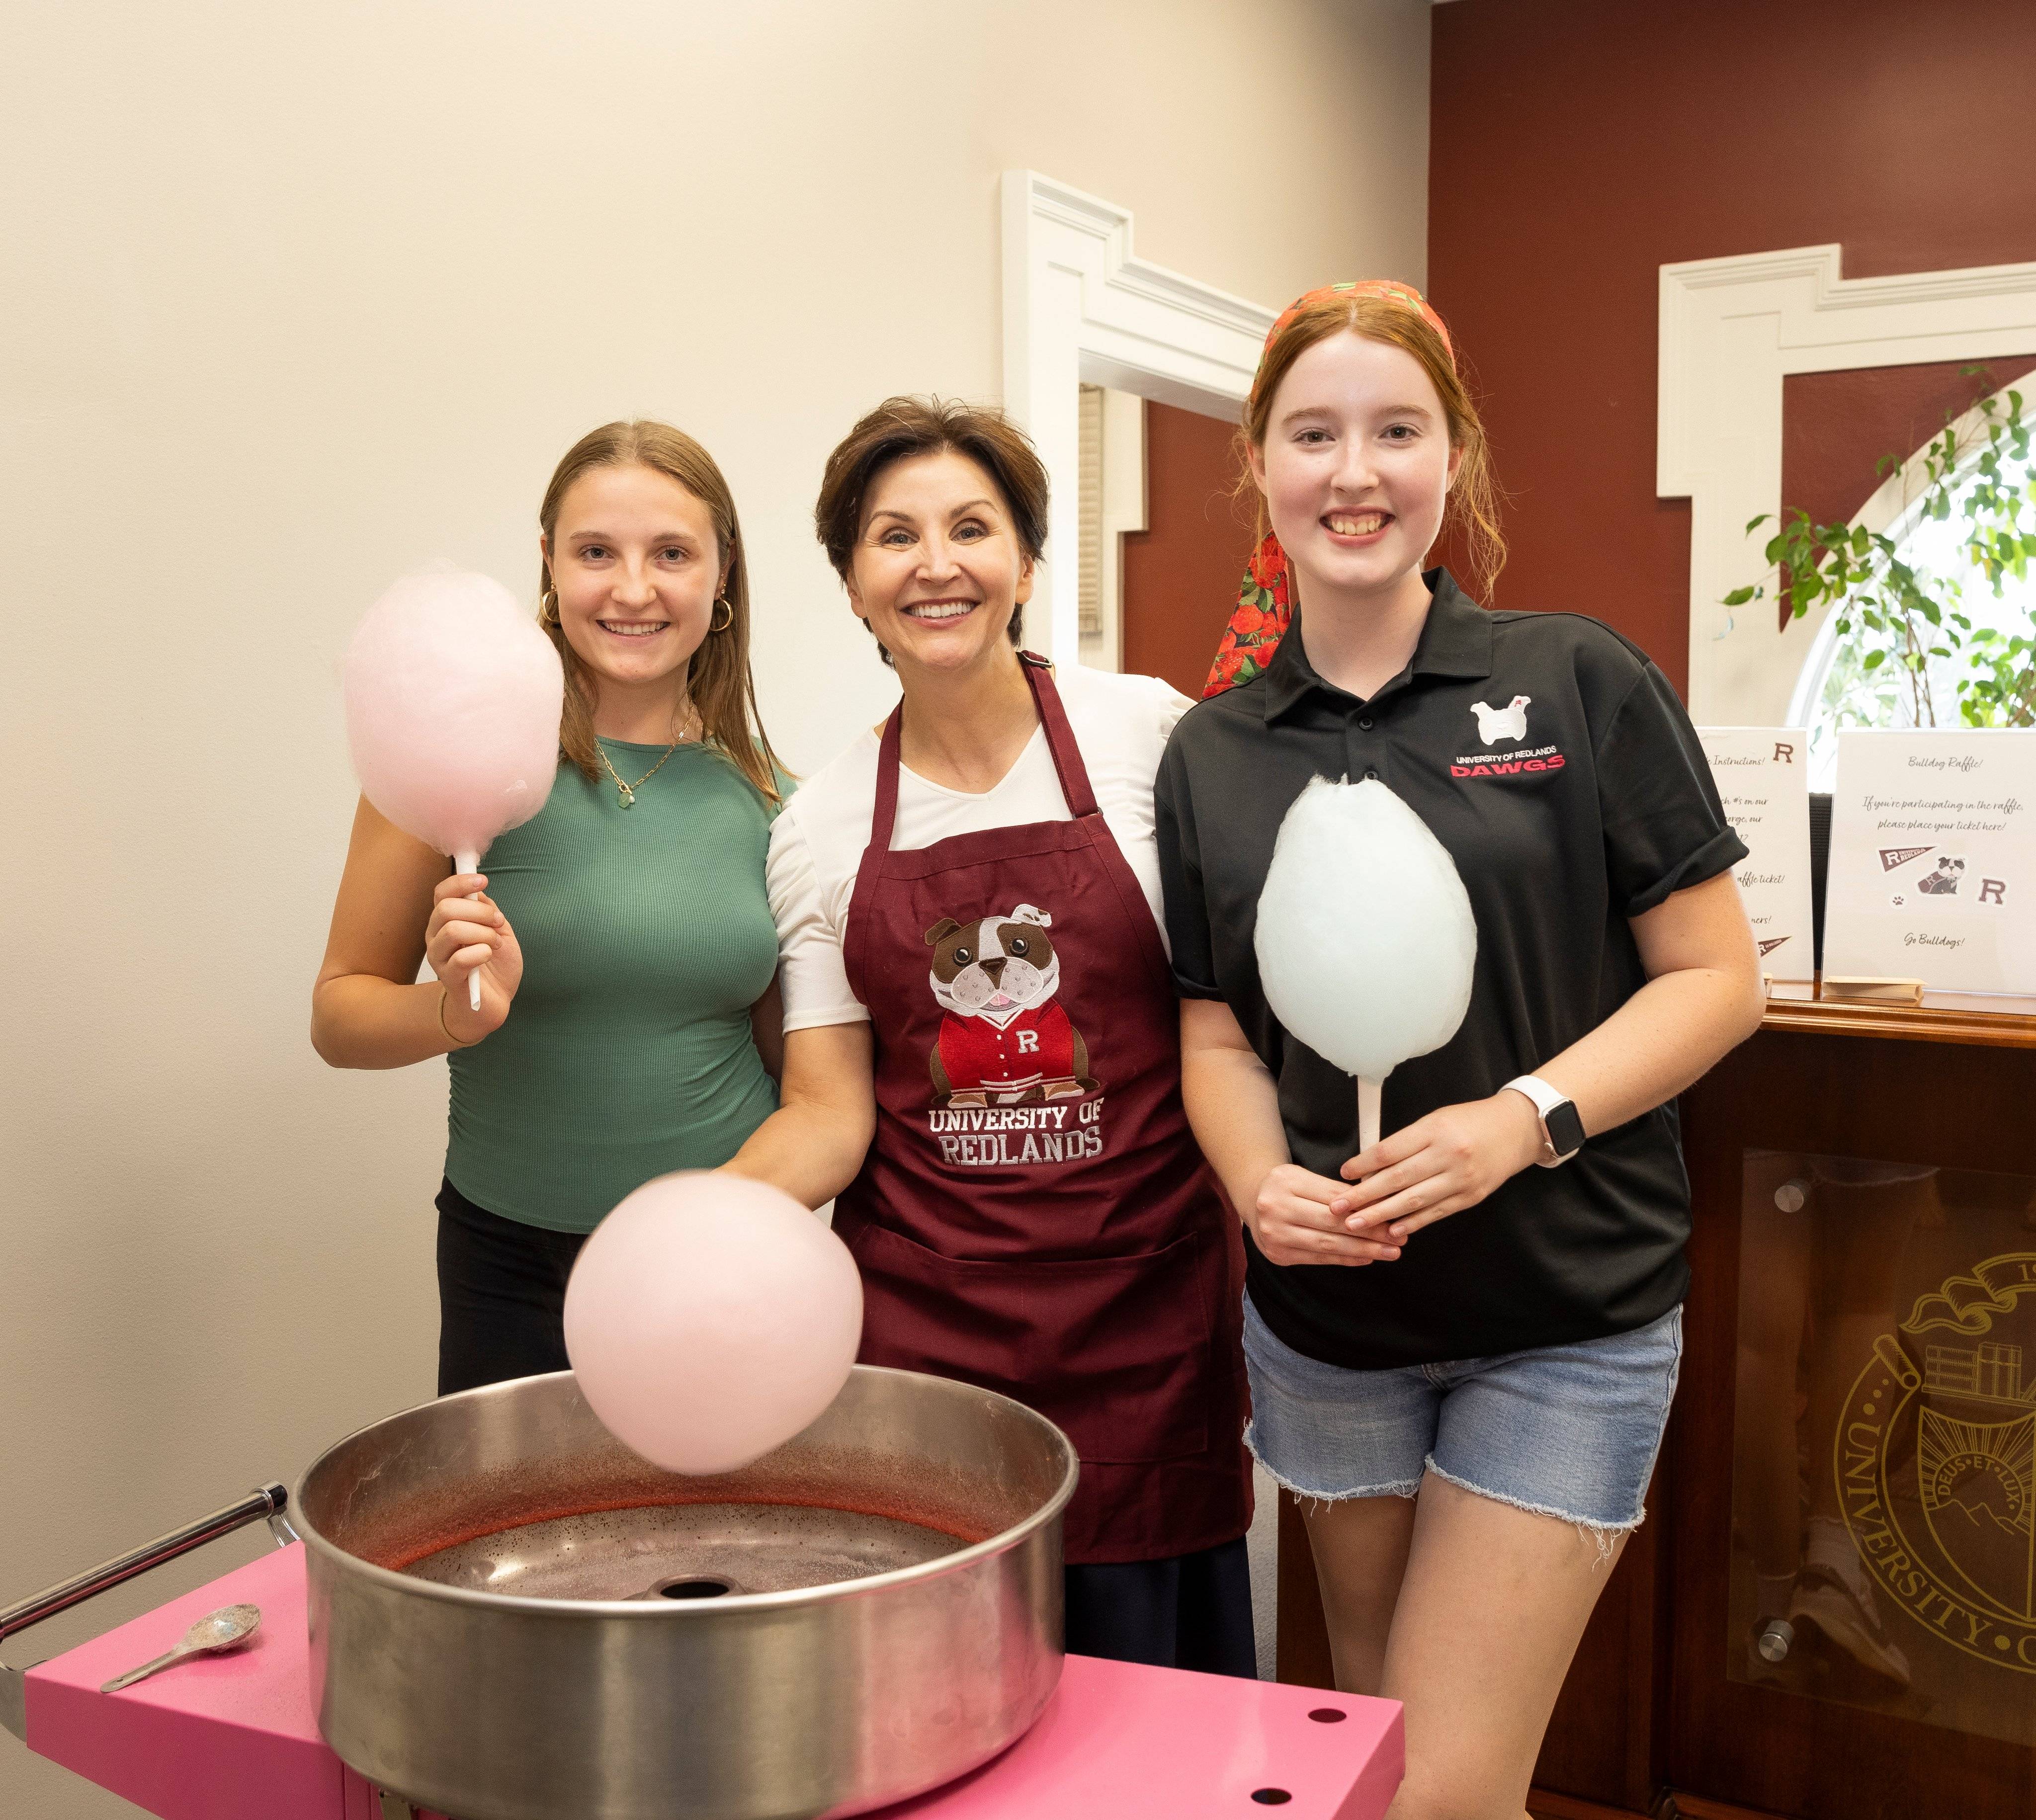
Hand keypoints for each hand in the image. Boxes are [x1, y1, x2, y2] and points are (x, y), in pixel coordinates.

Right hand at [425, 872, 522, 1039]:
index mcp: (446, 921)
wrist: (496, 1001)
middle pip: (447, 909)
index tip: (484, 880)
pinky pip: (461, 958)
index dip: (460, 882)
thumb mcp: (498, 930)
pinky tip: (488, 956)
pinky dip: (481, 952)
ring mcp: (439, 958)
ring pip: (453, 930)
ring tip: (496, 944)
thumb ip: (486, 909)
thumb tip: (477, 890)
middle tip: (499, 923)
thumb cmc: (495, 964)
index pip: (442, 893)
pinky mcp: (449, 978)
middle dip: (480, 911)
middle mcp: (436, 936)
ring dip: (483, 933)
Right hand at [1246, 1163, 1403, 1267]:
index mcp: (1285, 1181)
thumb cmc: (1288, 1186)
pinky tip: (1365, 1258)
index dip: (1366, 1207)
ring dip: (1362, 1250)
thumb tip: (1377, 1206)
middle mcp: (1275, 1207)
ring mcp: (1274, 1234)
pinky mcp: (1277, 1255)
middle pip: (1331, 1223)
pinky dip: (1344, 1259)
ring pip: (1327, 1244)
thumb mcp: (1307, 1177)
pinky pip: (1318, 1258)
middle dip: (1370, 1232)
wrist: (1253, 1199)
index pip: (1334, 1197)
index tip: (1393, 1216)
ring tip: (1389, 1252)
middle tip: (1398, 1239)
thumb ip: (1336, 1192)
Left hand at [1333, 1092, 1544, 1242]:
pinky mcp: (1471, 1197)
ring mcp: (1461, 1179)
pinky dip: (1413, 1223)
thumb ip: (1406, 1142)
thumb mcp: (1435, 1120)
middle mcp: (1448, 1155)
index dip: (1364, 1164)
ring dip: (1382, 1214)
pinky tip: (1393, 1230)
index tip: (1344, 1173)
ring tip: (1356, 1223)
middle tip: (1339, 1208)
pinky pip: (1436, 1212)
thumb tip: (1372, 1166)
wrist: (1517, 1130)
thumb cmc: (1470, 1121)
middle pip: (1398, 1178)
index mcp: (1435, 1130)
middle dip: (1364, 1195)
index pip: (1391, 1150)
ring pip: (1414, 1200)